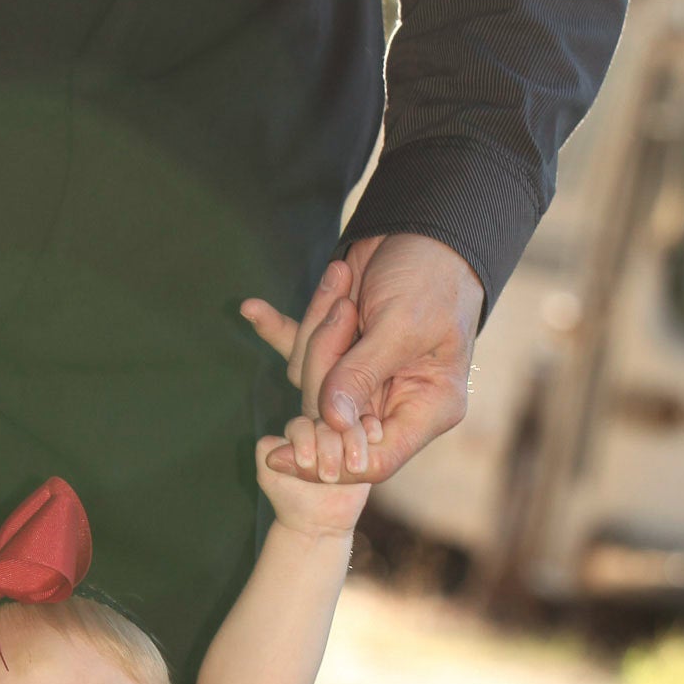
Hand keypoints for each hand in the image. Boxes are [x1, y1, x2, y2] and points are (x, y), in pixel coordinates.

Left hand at [242, 232, 483, 484]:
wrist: (425, 220)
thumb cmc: (432, 273)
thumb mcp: (400, 326)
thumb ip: (362, 376)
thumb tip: (330, 424)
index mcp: (427, 407)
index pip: (375, 460)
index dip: (329, 463)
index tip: (282, 455)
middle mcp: (395, 400)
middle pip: (334, 422)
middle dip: (326, 365)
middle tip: (344, 308)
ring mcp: (365, 377)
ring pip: (312, 384)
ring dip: (317, 329)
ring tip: (343, 280)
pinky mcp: (341, 348)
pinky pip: (301, 351)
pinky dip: (278, 327)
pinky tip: (251, 310)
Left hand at [254, 425, 369, 536]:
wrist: (319, 524)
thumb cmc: (292, 500)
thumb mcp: (269, 477)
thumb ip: (265, 452)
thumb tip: (277, 434)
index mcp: (297, 434)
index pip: (302, 425)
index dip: (304, 440)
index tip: (305, 462)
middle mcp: (320, 432)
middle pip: (328, 425)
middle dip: (329, 448)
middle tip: (328, 476)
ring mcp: (343, 437)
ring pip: (350, 425)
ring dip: (352, 442)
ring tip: (353, 468)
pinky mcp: (365, 446)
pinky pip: (370, 428)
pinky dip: (372, 430)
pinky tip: (374, 438)